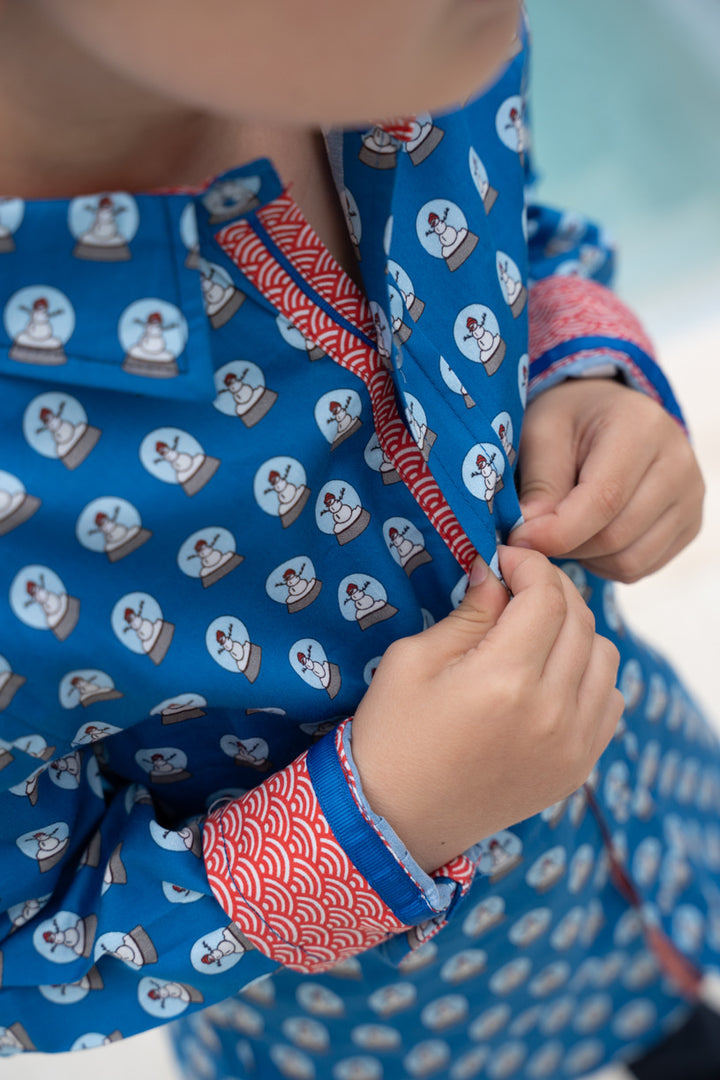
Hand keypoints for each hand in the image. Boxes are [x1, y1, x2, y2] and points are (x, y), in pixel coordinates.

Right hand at [350, 546, 622, 873]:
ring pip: (605, 656)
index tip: (505, 557)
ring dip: (575, 629)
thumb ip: (469, 614)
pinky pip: (610, 700)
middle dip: (552, 588)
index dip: (529, 564)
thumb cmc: (393, 733)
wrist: (396, 819)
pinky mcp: (578, 767)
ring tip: (535, 630)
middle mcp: (552, 712)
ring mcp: (573, 744)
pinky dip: (589, 674)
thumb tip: (498, 575)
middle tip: (518, 584)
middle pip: (580, 620)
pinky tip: (551, 674)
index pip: (546, 597)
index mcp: (505, 680)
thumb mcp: (413, 660)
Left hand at [508, 378, 704, 582]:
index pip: (604, 499)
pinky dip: (605, 563)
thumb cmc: (570, 421)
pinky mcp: (689, 526)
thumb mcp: (542, 433)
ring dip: (584, 557)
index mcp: (642, 428)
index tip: (519, 540)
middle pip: (616, 536)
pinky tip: (588, 535)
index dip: (557, 531)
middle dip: (565, 545)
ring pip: (629, 561)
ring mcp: (690, 499)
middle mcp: (678, 464)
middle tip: (534, 533)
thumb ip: (539, 483)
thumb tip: (531, 537)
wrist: (606, 416)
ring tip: (563, 529)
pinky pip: (639, 568)